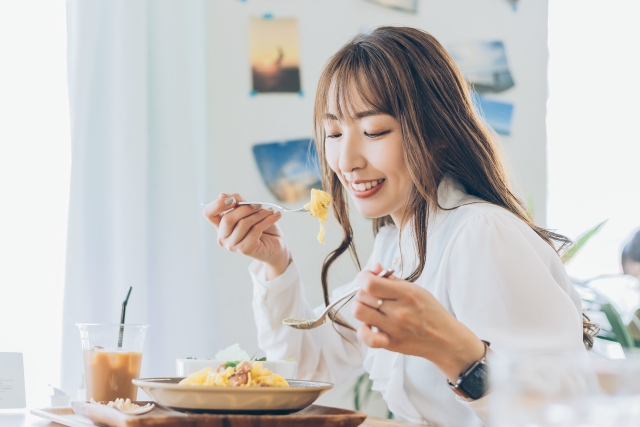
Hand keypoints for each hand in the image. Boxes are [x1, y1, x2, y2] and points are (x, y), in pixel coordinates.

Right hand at [203, 193, 289, 278]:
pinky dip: (267, 220)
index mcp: (220, 225)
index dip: (218, 204)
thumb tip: (222, 195)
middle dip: (245, 208)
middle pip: (228, 218)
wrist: (276, 246)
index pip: (208, 213)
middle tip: (260, 205)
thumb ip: (238, 202)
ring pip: (243, 223)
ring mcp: (232, 245)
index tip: (234, 200)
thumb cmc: (262, 227)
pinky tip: (276, 216)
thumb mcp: (250, 211)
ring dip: (260, 214)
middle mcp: (223, 237)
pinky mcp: (244, 249)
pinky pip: (255, 230)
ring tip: (270, 210)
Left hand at [352, 264, 484, 381]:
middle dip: (363, 292)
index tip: (366, 278)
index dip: (363, 277)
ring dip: (361, 307)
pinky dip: (364, 331)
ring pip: (359, 312)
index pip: (370, 283)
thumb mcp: (415, 289)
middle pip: (362, 296)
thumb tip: (374, 268)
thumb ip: (391, 279)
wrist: (445, 338)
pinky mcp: (390, 343)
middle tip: (373, 294)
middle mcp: (398, 311)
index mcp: (406, 294)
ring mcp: (393, 328)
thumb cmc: (431, 312)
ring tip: (370, 308)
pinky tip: (370, 325)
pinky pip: (366, 337)